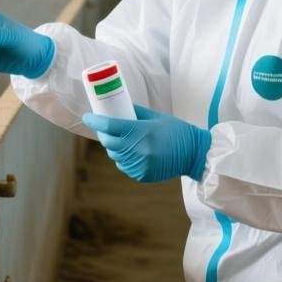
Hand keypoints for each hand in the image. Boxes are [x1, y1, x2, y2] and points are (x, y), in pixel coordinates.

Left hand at [83, 106, 211, 182]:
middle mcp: (138, 149)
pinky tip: (129, 152)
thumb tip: (115, 105)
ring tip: (118, 140)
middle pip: (108, 142)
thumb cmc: (175, 131)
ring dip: (112, 147)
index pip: (109, 126)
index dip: (94, 120)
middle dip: (102, 134)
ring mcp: (139, 164)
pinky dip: (123, 159)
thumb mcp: (155, 116)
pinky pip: (124, 166)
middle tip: (103, 127)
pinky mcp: (142, 175)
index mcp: (141, 131)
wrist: (194, 154)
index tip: (87, 116)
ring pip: (115, 156)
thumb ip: (134, 112)